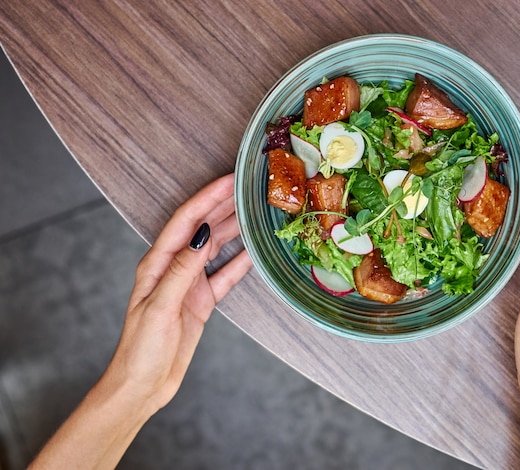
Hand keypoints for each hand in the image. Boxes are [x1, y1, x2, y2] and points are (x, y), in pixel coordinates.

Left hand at [106, 172, 251, 411]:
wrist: (144, 385)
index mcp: (157, 263)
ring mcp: (189, 284)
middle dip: (224, 205)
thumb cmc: (142, 349)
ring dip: (234, 229)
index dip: (208, 198)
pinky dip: (241, 262)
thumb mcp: (160, 308)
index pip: (186, 221)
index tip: (229, 181)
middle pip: (203, 228)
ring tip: (255, 211)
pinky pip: (225, 275)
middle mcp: (173, 268)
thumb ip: (182, 271)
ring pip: (216, 248)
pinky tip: (255, 251)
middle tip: (249, 188)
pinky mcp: (202, 301)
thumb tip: (202, 236)